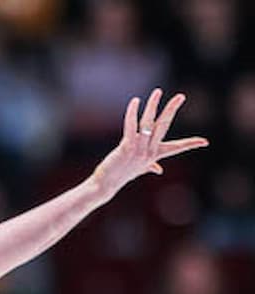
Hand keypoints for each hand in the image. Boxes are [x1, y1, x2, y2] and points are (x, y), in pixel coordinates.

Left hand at [89, 89, 208, 199]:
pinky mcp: (127, 147)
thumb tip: (158, 170)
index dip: (191, 144)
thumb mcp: (139, 169)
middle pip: (164, 126)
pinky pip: (131, 126)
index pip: (177, 148)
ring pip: (148, 123)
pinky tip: (135, 101)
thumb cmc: (121, 174)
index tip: (205, 142)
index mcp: (155, 155)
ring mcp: (139, 150)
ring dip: (153, 106)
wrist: (106, 184)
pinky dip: (132, 113)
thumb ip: (150, 166)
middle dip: (172, 110)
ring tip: (157, 92)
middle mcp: (149, 152)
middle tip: (181, 96)